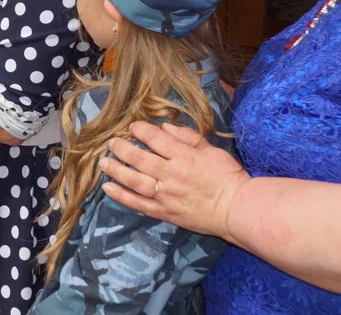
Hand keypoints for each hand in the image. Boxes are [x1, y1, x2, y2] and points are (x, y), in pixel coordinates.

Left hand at [98, 120, 249, 239]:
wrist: (238, 209)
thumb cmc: (227, 176)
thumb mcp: (211, 149)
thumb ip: (187, 136)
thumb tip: (163, 127)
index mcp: (184, 156)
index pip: (155, 139)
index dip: (140, 130)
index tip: (132, 127)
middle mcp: (171, 175)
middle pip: (139, 159)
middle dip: (122, 148)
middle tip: (111, 142)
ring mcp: (166, 196)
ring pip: (134, 181)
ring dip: (116, 170)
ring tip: (103, 162)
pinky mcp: (165, 213)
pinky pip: (138, 204)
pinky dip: (121, 196)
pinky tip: (108, 188)